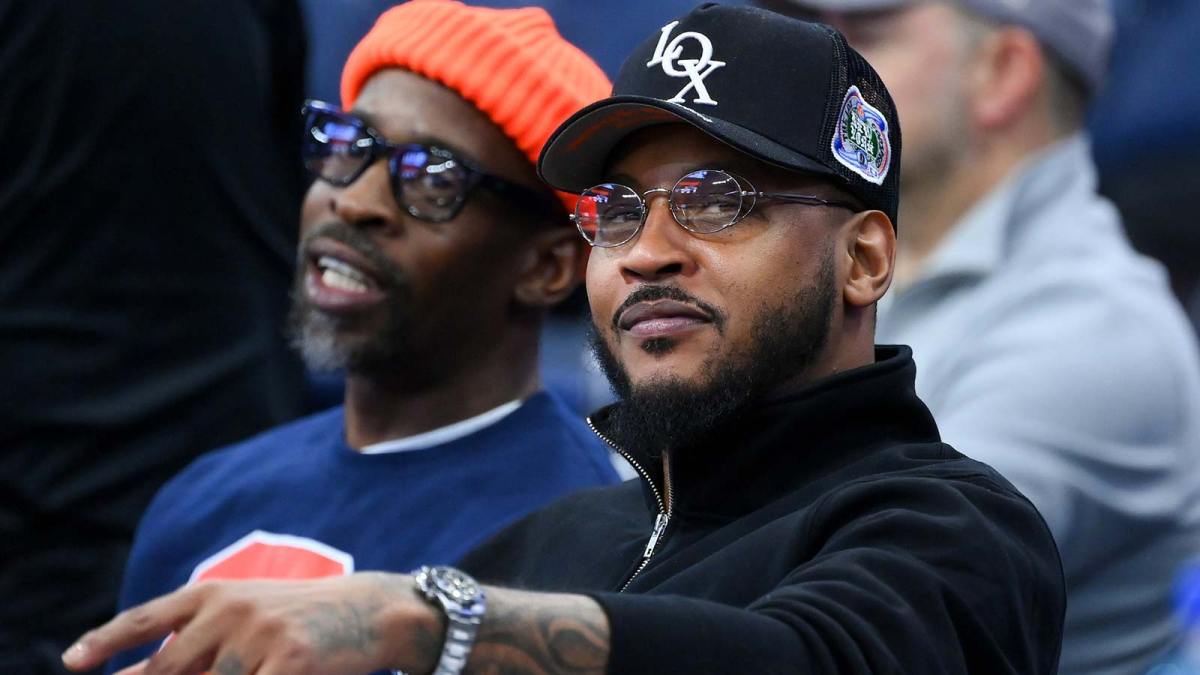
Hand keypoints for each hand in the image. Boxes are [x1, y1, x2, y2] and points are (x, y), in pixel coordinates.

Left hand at [61, 572, 443, 674]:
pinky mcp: (290, 663)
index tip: (73, 663)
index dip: (106, 642)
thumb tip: (137, 674)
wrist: (375, 610)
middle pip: (168, 669)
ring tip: (255, 666)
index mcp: (215, 593)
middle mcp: (231, 609)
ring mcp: (260, 636)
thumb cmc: (305, 620)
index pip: (147, 618)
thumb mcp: (248, 616)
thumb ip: (197, 644)